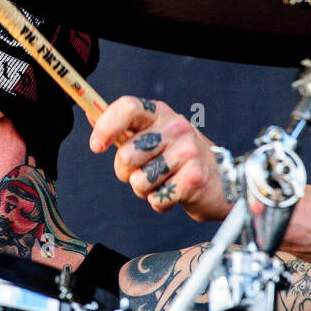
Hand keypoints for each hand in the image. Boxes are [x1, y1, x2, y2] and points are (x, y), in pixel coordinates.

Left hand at [89, 95, 227, 221]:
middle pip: (125, 156)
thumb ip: (123, 128)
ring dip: (145, 190)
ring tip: (164, 181)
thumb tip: (89, 112)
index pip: (127, 107)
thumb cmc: (178, 159)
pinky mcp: (194, 179)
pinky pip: (156, 199)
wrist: (221, 182)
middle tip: (143, 172)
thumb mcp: (153, 135)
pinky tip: (176, 192)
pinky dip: (161, 203)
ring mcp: (187, 152)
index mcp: (160, 113)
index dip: (106, 127)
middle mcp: (176, 127)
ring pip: (139, 182)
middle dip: (125, 173)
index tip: (96, 146)